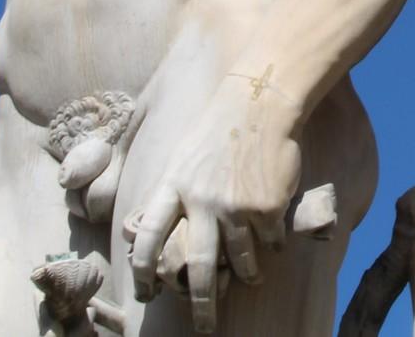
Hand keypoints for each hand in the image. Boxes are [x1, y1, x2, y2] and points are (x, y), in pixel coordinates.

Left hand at [124, 74, 301, 332]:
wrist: (261, 100)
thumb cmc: (220, 126)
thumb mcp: (181, 154)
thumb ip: (166, 190)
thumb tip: (139, 226)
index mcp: (174, 186)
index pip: (149, 236)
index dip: (143, 268)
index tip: (145, 293)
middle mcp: (201, 200)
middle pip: (195, 265)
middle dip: (200, 303)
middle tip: (205, 327)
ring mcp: (235, 205)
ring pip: (239, 261)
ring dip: (247, 275)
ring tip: (252, 278)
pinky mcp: (265, 206)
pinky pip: (271, 241)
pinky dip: (273, 245)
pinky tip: (276, 237)